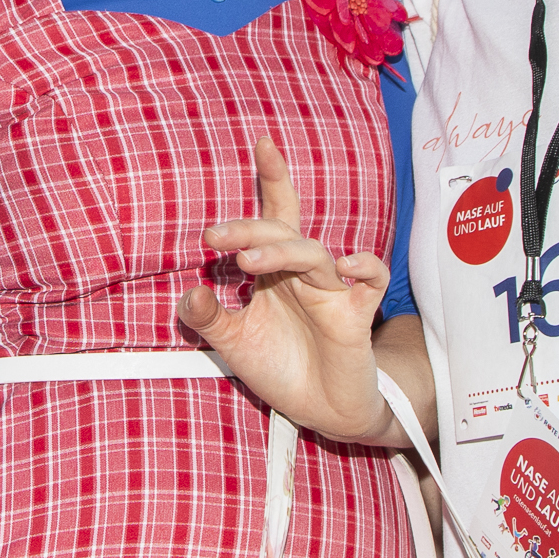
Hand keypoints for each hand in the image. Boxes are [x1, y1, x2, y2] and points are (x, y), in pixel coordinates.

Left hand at [183, 135, 390, 442]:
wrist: (323, 413)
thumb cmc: (283, 369)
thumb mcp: (234, 344)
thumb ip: (210, 319)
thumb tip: (188, 294)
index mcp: (274, 272)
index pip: (273, 217)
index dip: (272, 179)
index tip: (262, 144)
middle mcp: (302, 275)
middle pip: (284, 232)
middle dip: (250, 227)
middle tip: (215, 235)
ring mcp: (332, 292)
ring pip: (313, 254)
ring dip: (281, 251)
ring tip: (247, 261)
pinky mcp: (356, 316)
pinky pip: (370, 281)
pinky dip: (364, 267)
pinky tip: (345, 264)